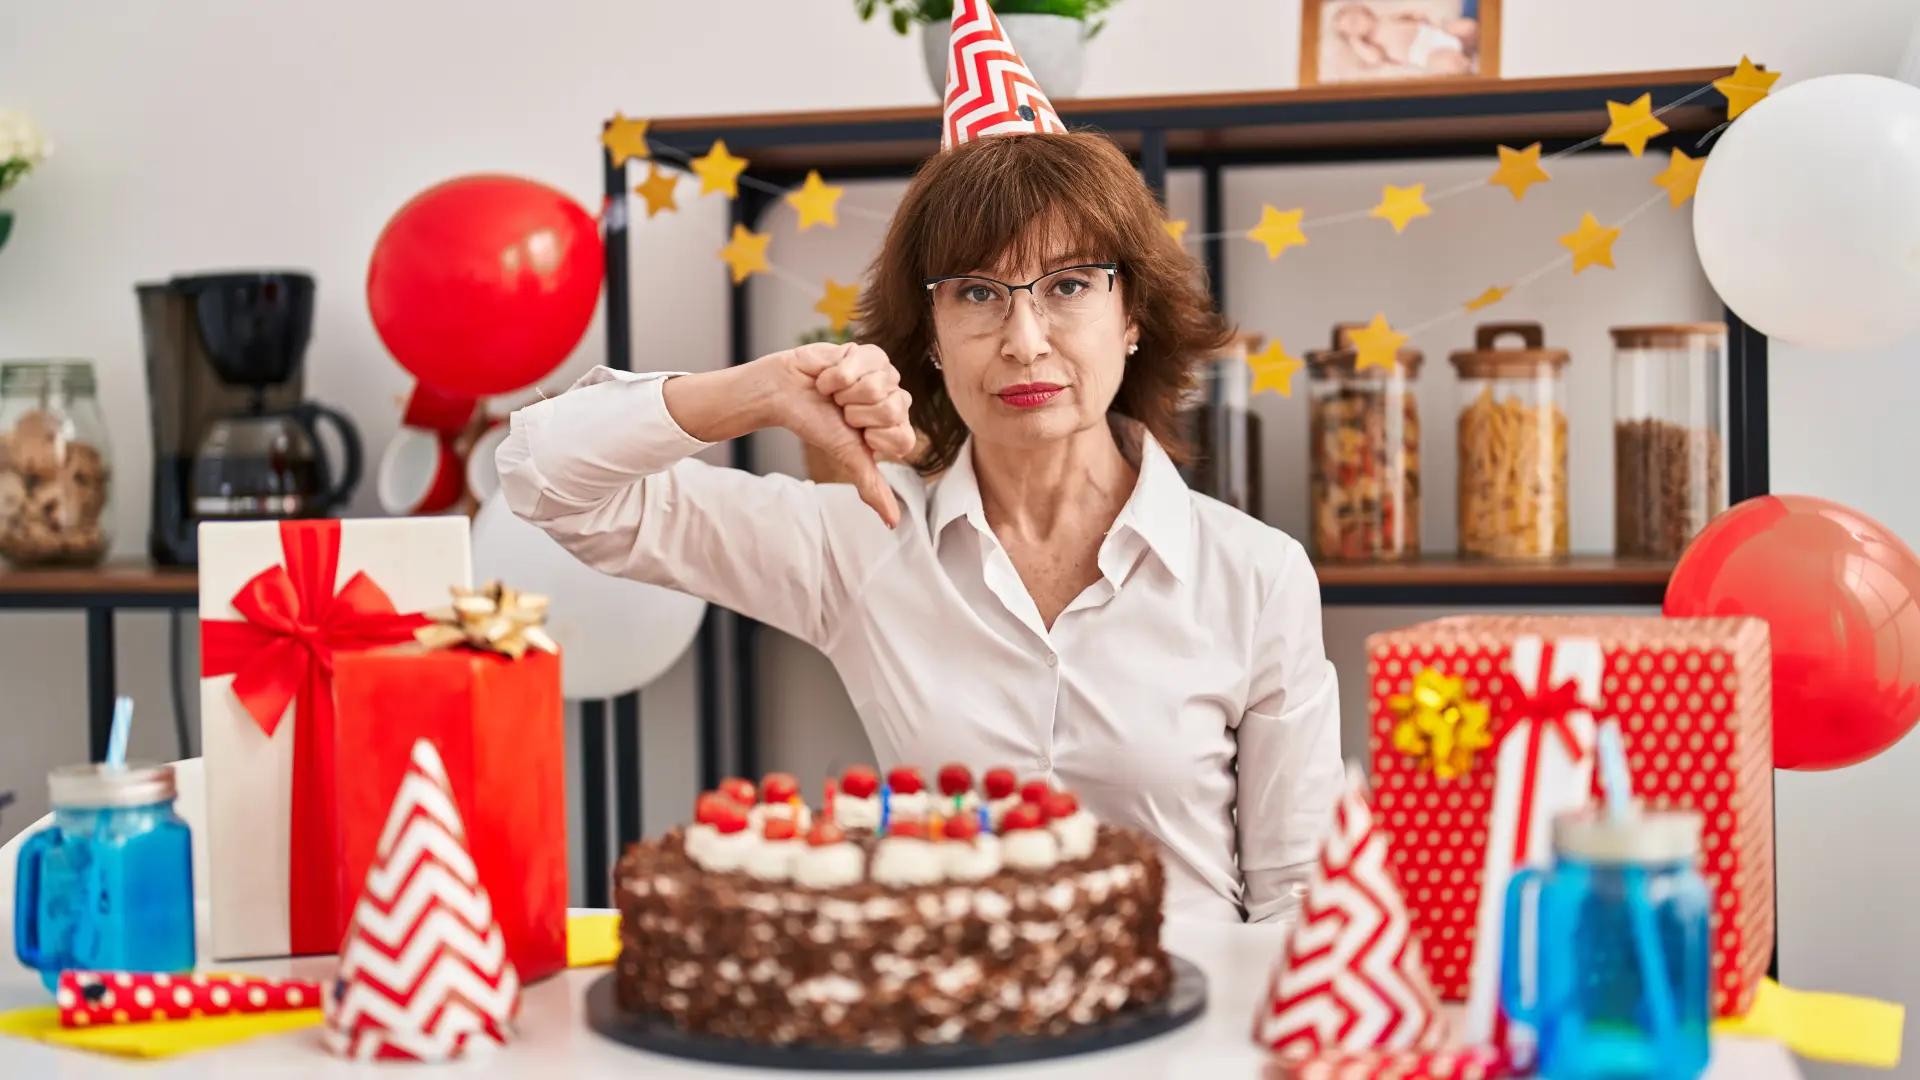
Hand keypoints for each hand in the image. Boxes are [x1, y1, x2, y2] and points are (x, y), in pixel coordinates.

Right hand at [766, 341, 915, 527]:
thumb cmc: (814, 422)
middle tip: (840, 409)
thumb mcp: (847, 456)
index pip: (904, 437)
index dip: (872, 435)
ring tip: (834, 392)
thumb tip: (892, 523)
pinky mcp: (869, 352)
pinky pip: (863, 362)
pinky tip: (831, 375)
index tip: (853, 431)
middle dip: (856, 412)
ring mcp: (885, 374)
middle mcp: (895, 400)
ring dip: (846, 391)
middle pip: (892, 409)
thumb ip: (872, 487)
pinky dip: (838, 372)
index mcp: (895, 426)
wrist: (785, 392)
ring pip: (878, 385)